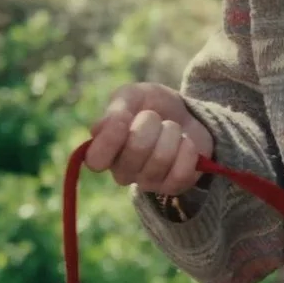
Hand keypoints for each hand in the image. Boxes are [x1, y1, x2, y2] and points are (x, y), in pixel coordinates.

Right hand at [86, 83, 216, 196]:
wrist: (186, 113)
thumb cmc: (151, 105)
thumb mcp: (131, 95)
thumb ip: (115, 109)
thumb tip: (102, 129)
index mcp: (104, 151)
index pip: (96, 160)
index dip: (109, 140)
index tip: (122, 119)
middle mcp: (122, 172)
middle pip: (137, 150)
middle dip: (151, 124)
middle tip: (155, 118)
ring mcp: (147, 182)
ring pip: (162, 158)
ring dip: (172, 134)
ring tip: (170, 129)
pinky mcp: (173, 187)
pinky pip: (181, 173)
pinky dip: (188, 150)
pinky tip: (184, 144)